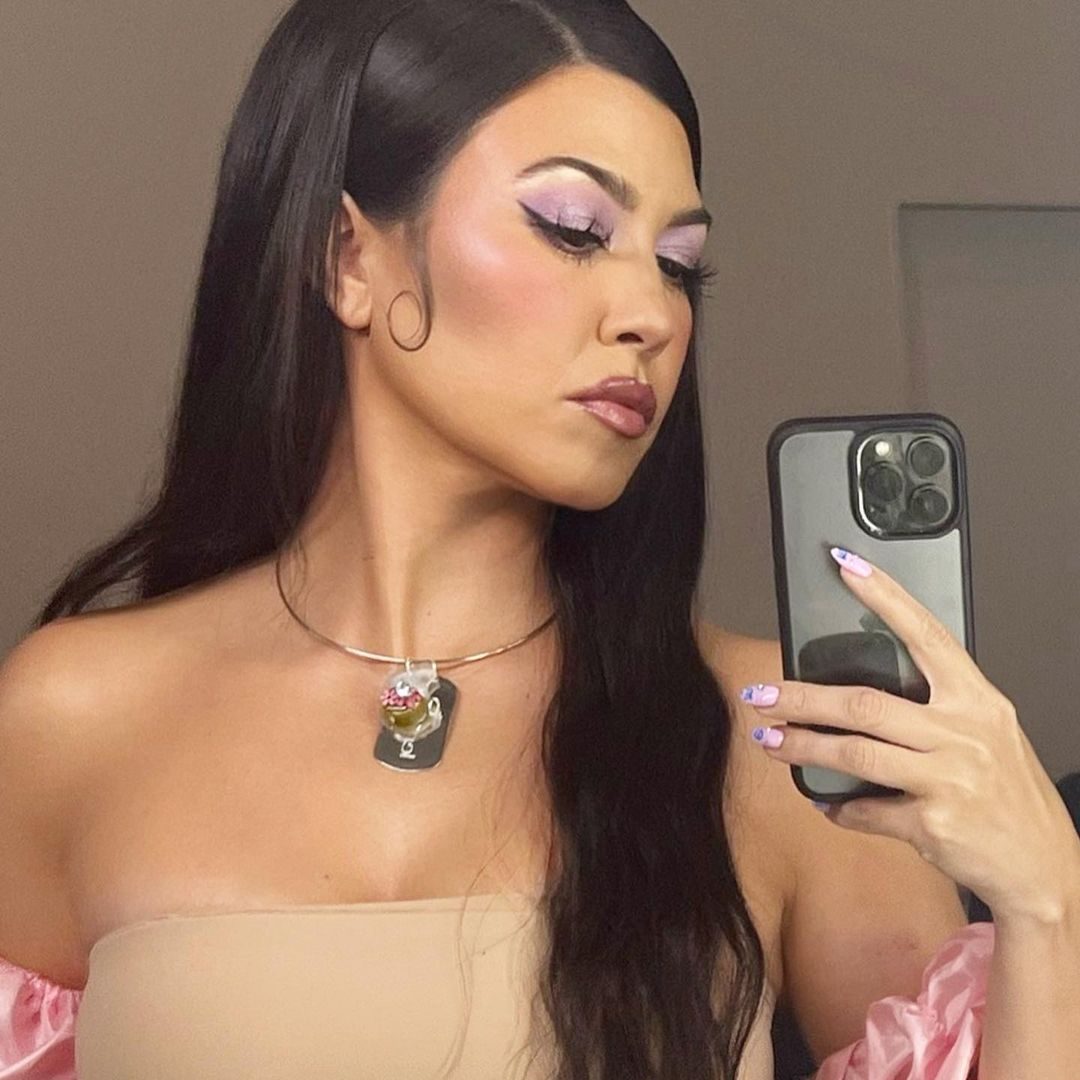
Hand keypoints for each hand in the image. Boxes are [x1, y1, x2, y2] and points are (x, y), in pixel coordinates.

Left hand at [743, 546, 1079, 924]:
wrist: (1044, 869)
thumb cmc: (1009, 796)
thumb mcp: (988, 735)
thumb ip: (938, 709)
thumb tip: (863, 694)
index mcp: (977, 701)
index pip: (927, 635)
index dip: (885, 597)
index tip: (845, 565)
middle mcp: (964, 734)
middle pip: (865, 703)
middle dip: (803, 697)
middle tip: (763, 694)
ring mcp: (949, 779)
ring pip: (855, 753)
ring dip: (802, 746)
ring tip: (768, 739)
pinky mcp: (933, 824)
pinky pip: (865, 810)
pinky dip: (839, 808)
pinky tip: (827, 803)